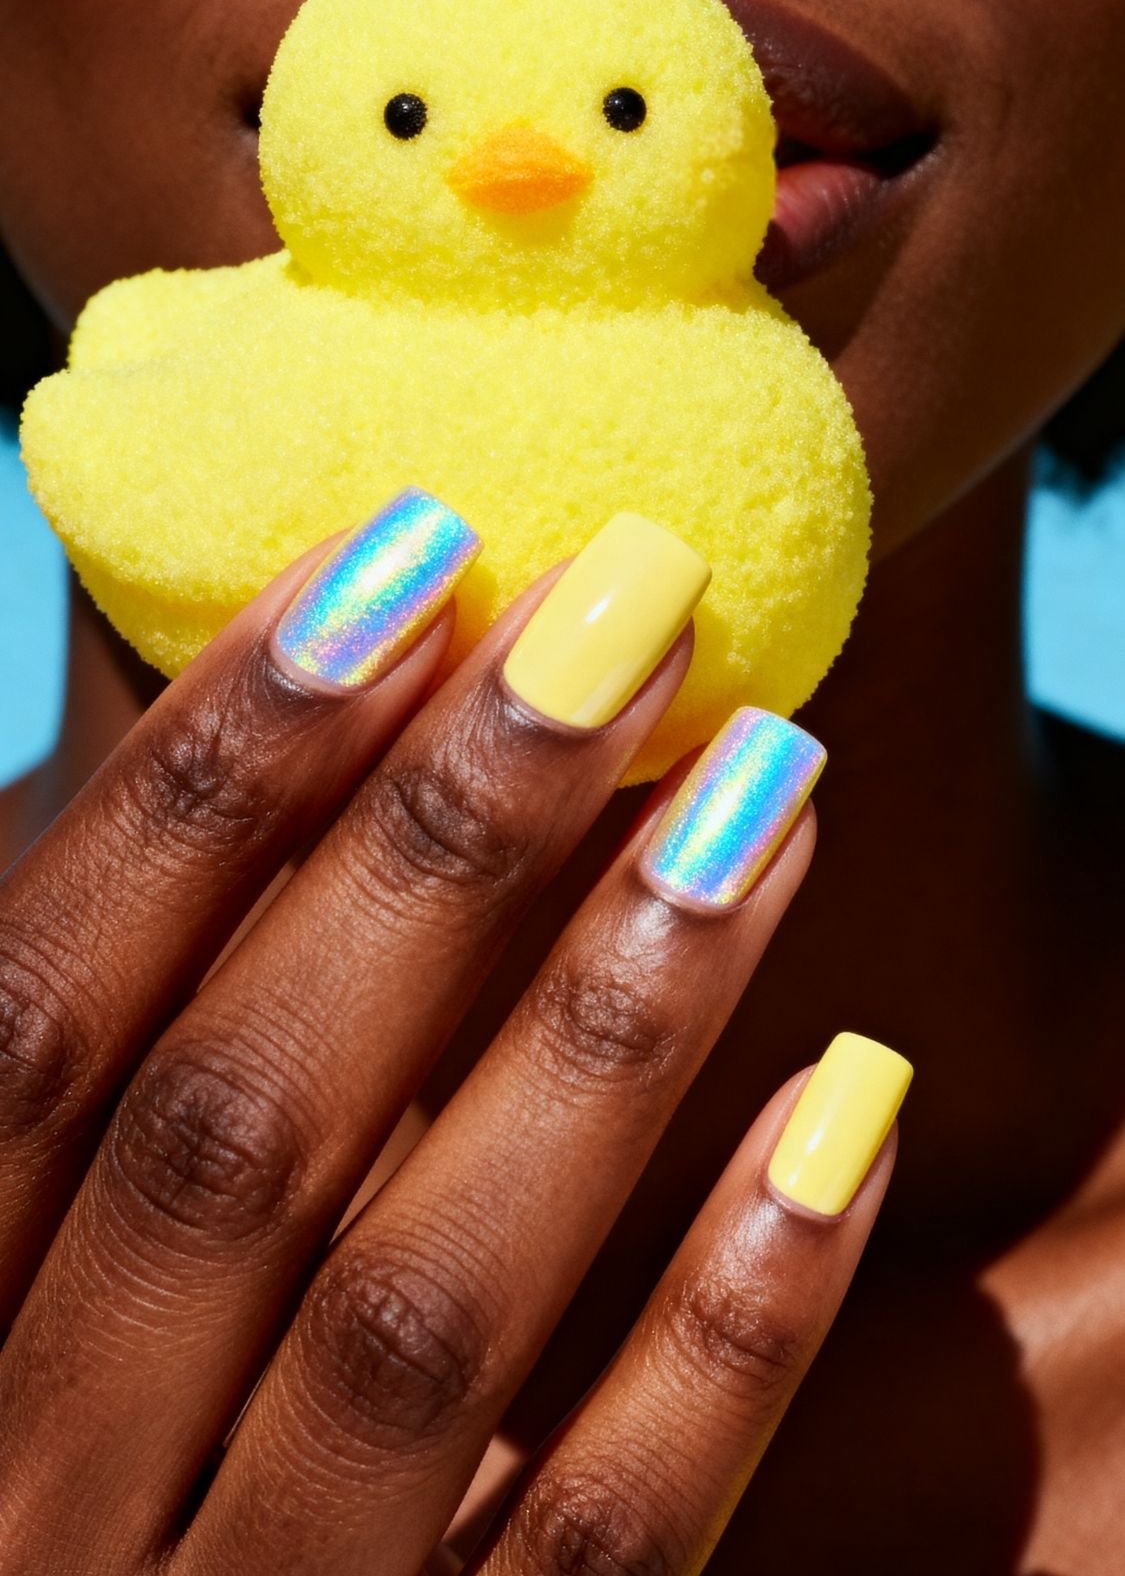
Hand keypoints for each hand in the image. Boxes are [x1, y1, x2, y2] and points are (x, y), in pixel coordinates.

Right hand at [0, 496, 906, 1573]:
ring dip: (606, 1018)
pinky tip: (848, 1104)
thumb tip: (264, 750)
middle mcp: (43, 1496)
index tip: (401, 562)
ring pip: (423, 1313)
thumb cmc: (98, 1454)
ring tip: (765, 779)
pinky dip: (727, 1324)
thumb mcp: (47, 1269)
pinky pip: (597, 1544)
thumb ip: (125, 1082)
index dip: (208, 776)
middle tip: (626, 608)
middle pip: (239, 1126)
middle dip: (435, 840)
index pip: (43, 1024)